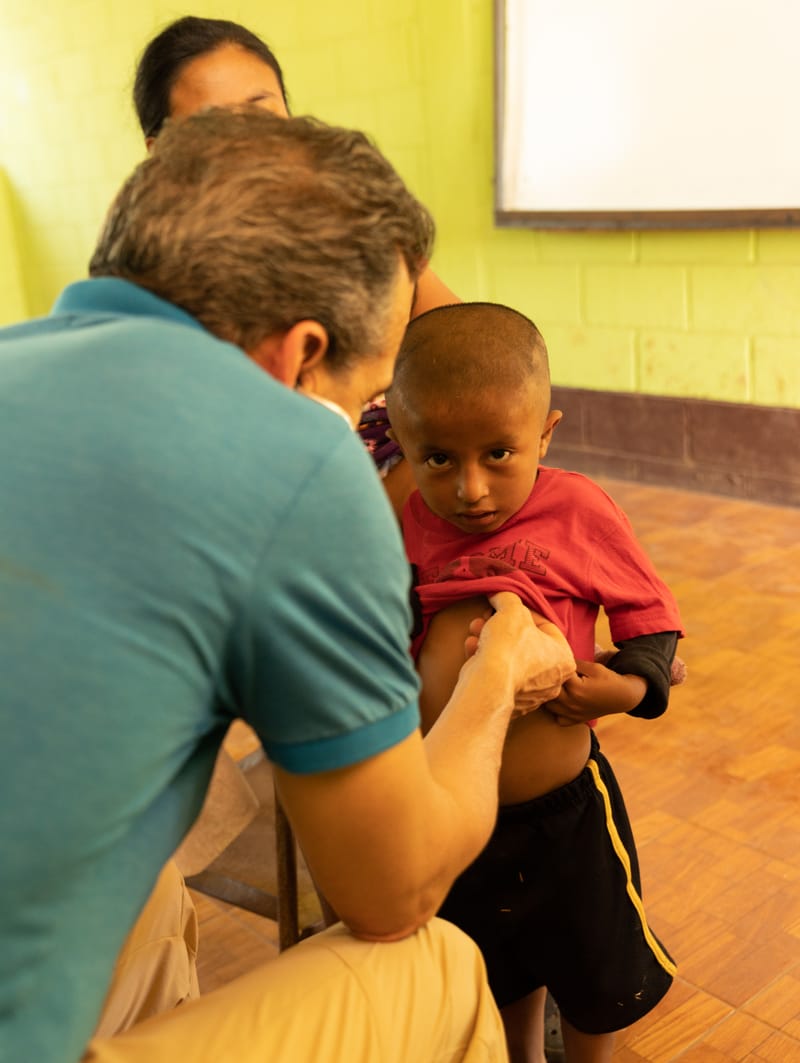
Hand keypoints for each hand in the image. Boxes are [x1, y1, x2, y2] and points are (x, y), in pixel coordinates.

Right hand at [466, 592, 575, 717]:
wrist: (487, 686)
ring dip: (490, 641)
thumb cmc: (508, 647)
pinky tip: (472, 648)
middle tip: (486, 617)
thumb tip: (499, 595)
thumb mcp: (511, 609)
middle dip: (501, 627)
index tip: (506, 606)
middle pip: (525, 643)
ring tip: (476, 630)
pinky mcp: (509, 703)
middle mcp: (552, 681)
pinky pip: (499, 675)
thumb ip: (507, 598)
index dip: (522, 611)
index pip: (545, 626)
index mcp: (564, 660)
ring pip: (510, 659)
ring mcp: (531, 695)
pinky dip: (486, 660)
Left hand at [546, 659, 646, 725]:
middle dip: (550, 682)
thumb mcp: (593, 667)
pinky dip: (556, 711)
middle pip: (548, 692)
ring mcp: (572, 714)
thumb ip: (574, 663)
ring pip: (549, 706)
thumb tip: (558, 659)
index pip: (556, 676)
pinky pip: (558, 718)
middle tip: (554, 675)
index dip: (556, 668)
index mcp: (576, 689)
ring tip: (557, 687)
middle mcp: (571, 703)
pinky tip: (561, 702)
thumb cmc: (609, 680)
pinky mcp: (576, 720)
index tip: (557, 663)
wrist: (623, 697)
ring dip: (549, 696)